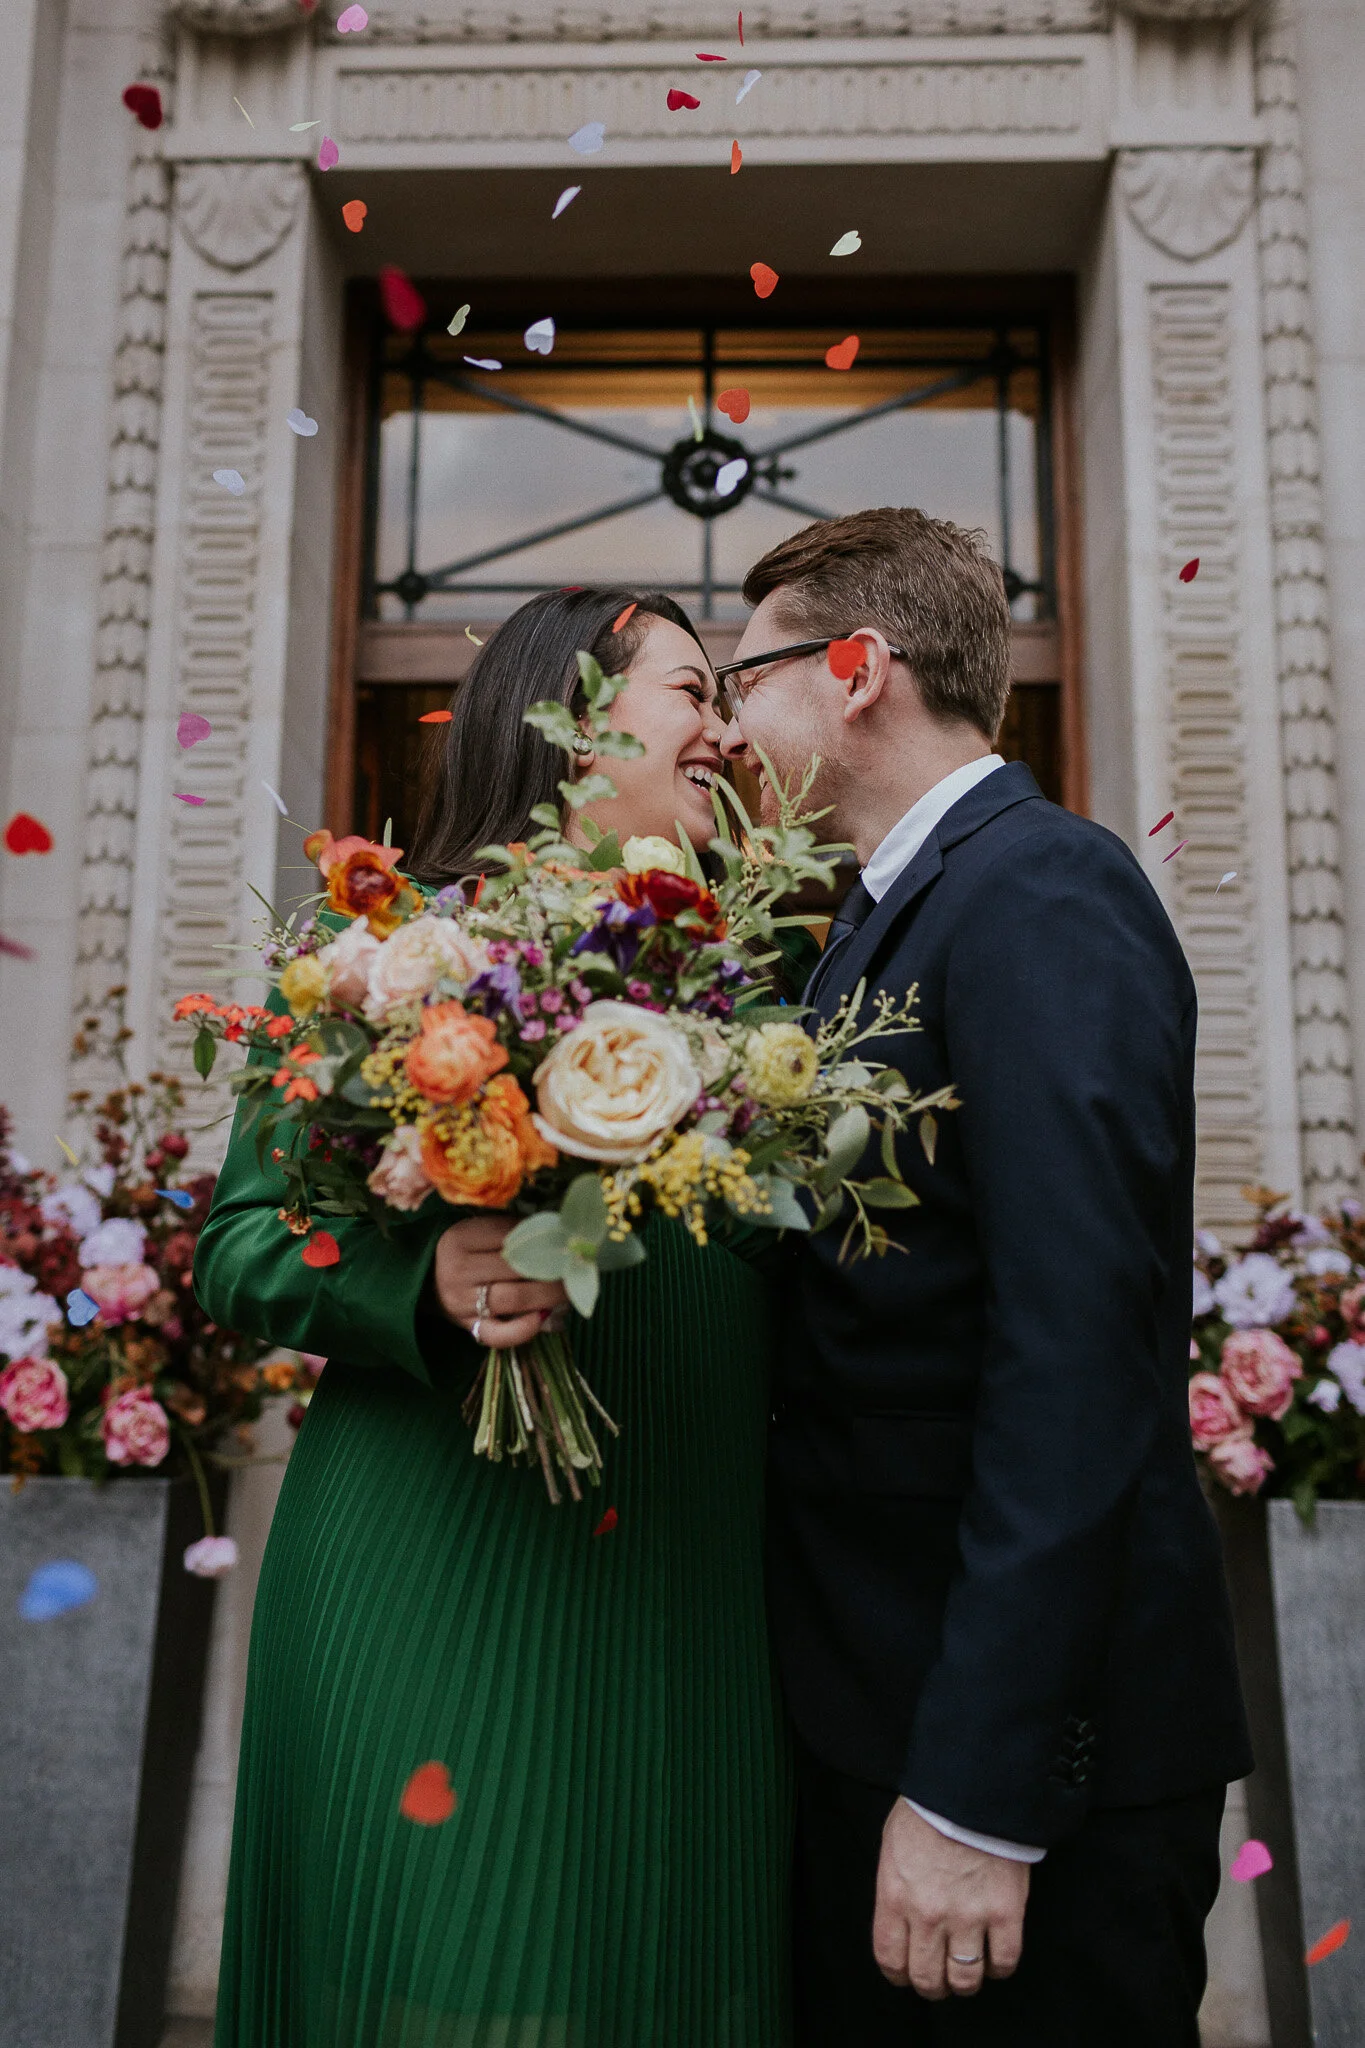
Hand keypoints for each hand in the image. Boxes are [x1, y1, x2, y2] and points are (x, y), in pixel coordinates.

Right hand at [433, 1215, 567, 1347]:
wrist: (427, 1283)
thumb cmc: (465, 1252)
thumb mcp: (476, 1231)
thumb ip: (509, 1230)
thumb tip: (558, 1228)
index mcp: (461, 1237)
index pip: (509, 1234)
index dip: (541, 1235)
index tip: (566, 1236)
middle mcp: (458, 1269)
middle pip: (515, 1266)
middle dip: (553, 1265)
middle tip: (578, 1263)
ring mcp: (462, 1302)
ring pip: (513, 1298)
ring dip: (549, 1294)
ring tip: (572, 1288)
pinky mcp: (468, 1327)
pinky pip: (498, 1335)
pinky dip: (523, 1330)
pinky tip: (544, 1318)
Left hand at [872, 1799, 1027, 2001]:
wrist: (972, 1788)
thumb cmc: (930, 1809)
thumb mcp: (893, 1846)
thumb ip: (895, 1888)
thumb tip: (900, 1919)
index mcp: (895, 1896)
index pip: (890, 1959)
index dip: (899, 1974)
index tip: (907, 1974)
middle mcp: (928, 1914)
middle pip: (927, 1978)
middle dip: (932, 1986)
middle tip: (940, 1979)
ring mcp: (968, 1916)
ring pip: (965, 1978)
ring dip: (965, 1982)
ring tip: (968, 1970)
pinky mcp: (1005, 1913)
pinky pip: (1004, 1961)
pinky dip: (999, 1966)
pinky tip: (995, 1954)